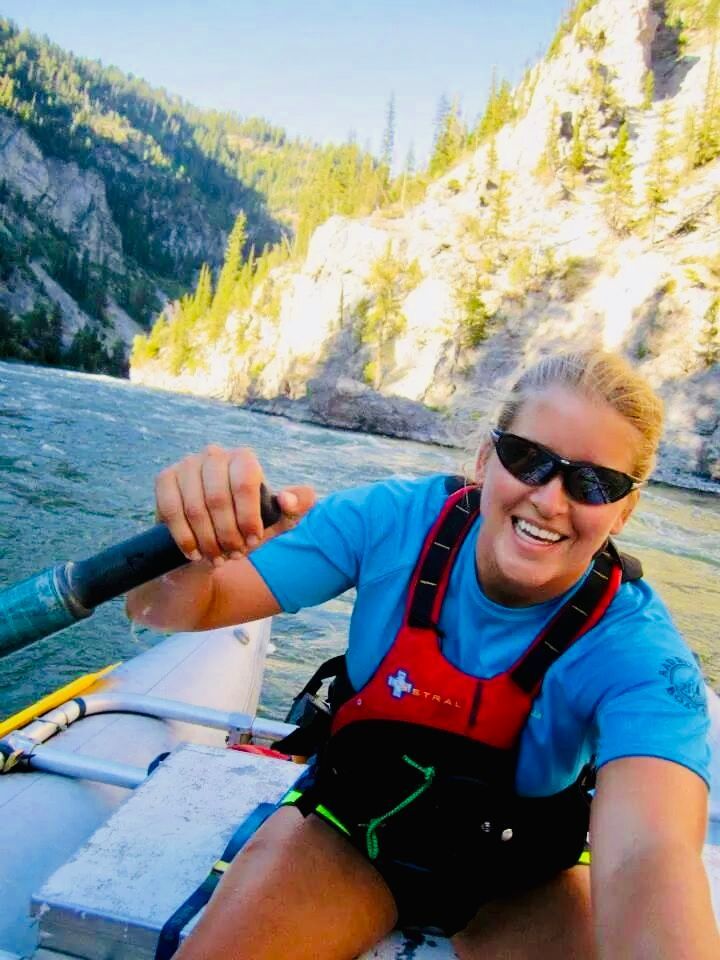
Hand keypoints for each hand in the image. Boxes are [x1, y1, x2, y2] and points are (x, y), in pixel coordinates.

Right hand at [155, 445, 315, 564]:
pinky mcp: (165, 479)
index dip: (248, 517)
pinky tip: (194, 553)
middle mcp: (214, 454)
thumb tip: (287, 499)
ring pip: (194, 509)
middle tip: (235, 555)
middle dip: (228, 534)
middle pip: (218, 499)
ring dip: (208, 540)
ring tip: (218, 558)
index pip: (244, 484)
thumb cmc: (247, 526)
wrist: (210, 539)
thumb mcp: (278, 521)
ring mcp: (187, 464)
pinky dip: (184, 537)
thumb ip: (295, 508)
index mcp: (243, 458)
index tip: (253, 542)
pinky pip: (171, 510)